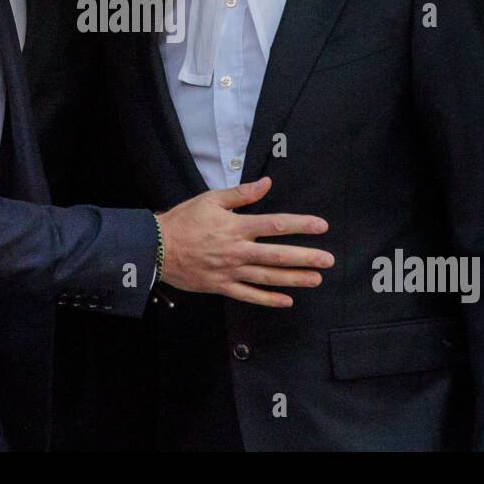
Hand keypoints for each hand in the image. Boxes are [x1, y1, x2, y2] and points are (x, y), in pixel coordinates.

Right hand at [156, 176, 332, 307]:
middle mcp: (237, 251)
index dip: (301, 225)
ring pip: (267, 277)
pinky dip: (269, 299)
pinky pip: (249, 295)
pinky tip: (287, 300)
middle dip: (305, 257)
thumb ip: (241, 194)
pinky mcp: (221, 286)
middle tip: (328, 260)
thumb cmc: (183, 220)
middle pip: (277, 255)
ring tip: (315, 279)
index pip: (275, 225)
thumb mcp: (211, 199)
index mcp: (236, 227)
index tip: (321, 226)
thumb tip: (266, 183)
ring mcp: (230, 271)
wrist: (155, 247)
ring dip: (294, 278)